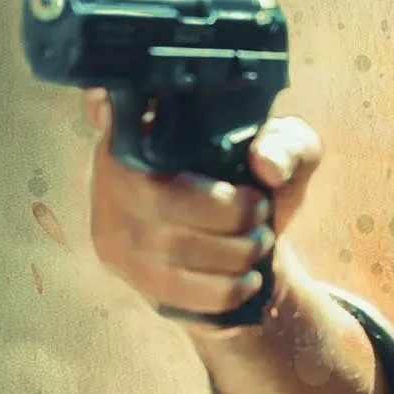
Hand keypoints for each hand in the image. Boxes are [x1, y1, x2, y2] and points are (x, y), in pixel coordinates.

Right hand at [84, 88, 322, 333]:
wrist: (254, 248)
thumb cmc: (262, 184)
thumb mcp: (290, 154)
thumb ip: (288, 146)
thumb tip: (264, 164)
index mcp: (150, 120)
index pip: (106, 103)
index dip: (103, 105)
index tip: (113, 106)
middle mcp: (115, 165)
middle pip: (161, 196)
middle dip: (231, 216)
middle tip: (263, 215)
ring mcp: (111, 217)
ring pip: (168, 247)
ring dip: (233, 253)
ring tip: (259, 245)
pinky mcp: (121, 264)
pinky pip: (169, 288)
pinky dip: (220, 290)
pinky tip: (246, 280)